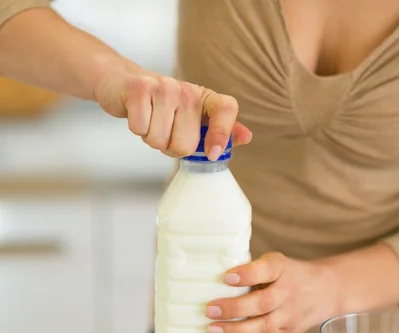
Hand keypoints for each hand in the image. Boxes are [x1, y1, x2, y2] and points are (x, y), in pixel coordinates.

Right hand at [93, 67, 251, 159]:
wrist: (123, 82)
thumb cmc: (164, 107)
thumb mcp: (195, 118)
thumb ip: (220, 130)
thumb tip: (246, 136)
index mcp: (206, 98)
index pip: (227, 109)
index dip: (222, 134)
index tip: (211, 154)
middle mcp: (188, 90)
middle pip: (186, 144)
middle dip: (171, 148)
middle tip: (166, 132)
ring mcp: (164, 87)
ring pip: (160, 141)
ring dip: (153, 140)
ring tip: (152, 122)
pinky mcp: (139, 89)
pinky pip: (140, 130)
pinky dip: (137, 130)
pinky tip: (139, 116)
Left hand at [205, 252, 337, 332]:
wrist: (325, 290)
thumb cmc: (290, 274)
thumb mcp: (276, 263)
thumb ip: (252, 270)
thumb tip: (213, 279)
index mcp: (282, 269)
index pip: (267, 269)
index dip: (247, 274)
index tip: (227, 277)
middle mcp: (287, 292)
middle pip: (262, 303)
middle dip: (234, 308)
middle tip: (209, 310)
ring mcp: (289, 314)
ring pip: (264, 326)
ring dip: (236, 331)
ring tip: (213, 330)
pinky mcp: (287, 332)